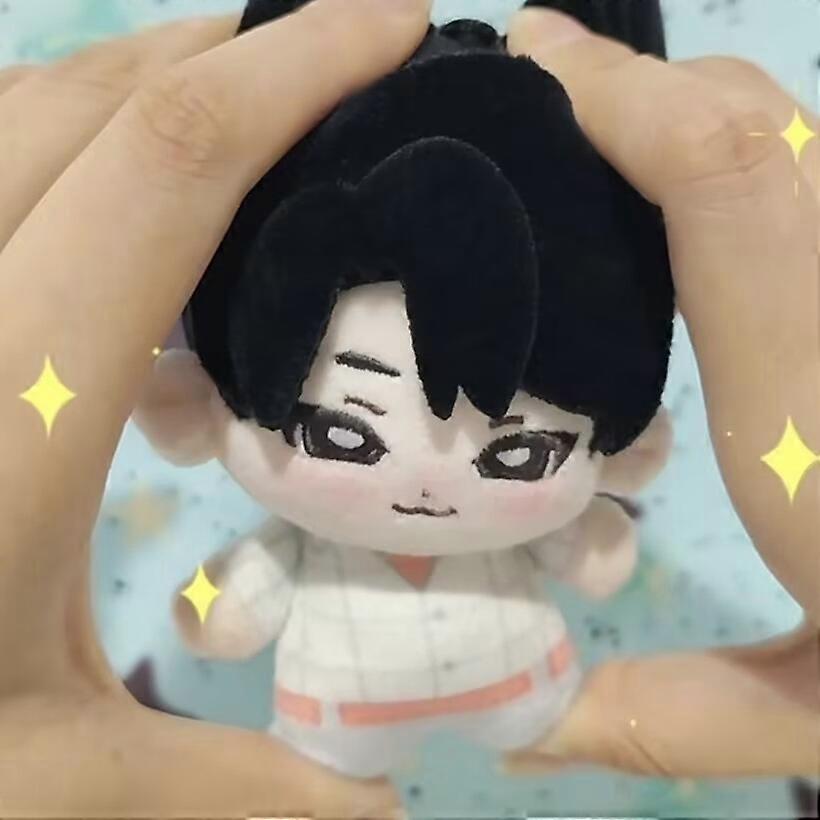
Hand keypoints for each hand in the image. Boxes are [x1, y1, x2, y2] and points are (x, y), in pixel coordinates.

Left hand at [0, 1, 428, 816]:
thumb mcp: (56, 780)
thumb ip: (230, 792)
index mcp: (6, 400)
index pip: (170, 162)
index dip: (294, 70)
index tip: (392, 25)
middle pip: (99, 99)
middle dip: (239, 56)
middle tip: (349, 63)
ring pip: (26, 112)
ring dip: (158, 92)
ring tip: (264, 119)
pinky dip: (81, 153)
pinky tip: (139, 227)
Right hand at [505, 8, 818, 777]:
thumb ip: (667, 715)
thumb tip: (513, 733)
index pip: (736, 179)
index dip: (624, 94)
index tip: (533, 57)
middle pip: (768, 129)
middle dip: (644, 90)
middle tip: (543, 100)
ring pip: (801, 144)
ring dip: (691, 121)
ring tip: (594, 135)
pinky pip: (815, 188)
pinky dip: (746, 167)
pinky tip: (686, 206)